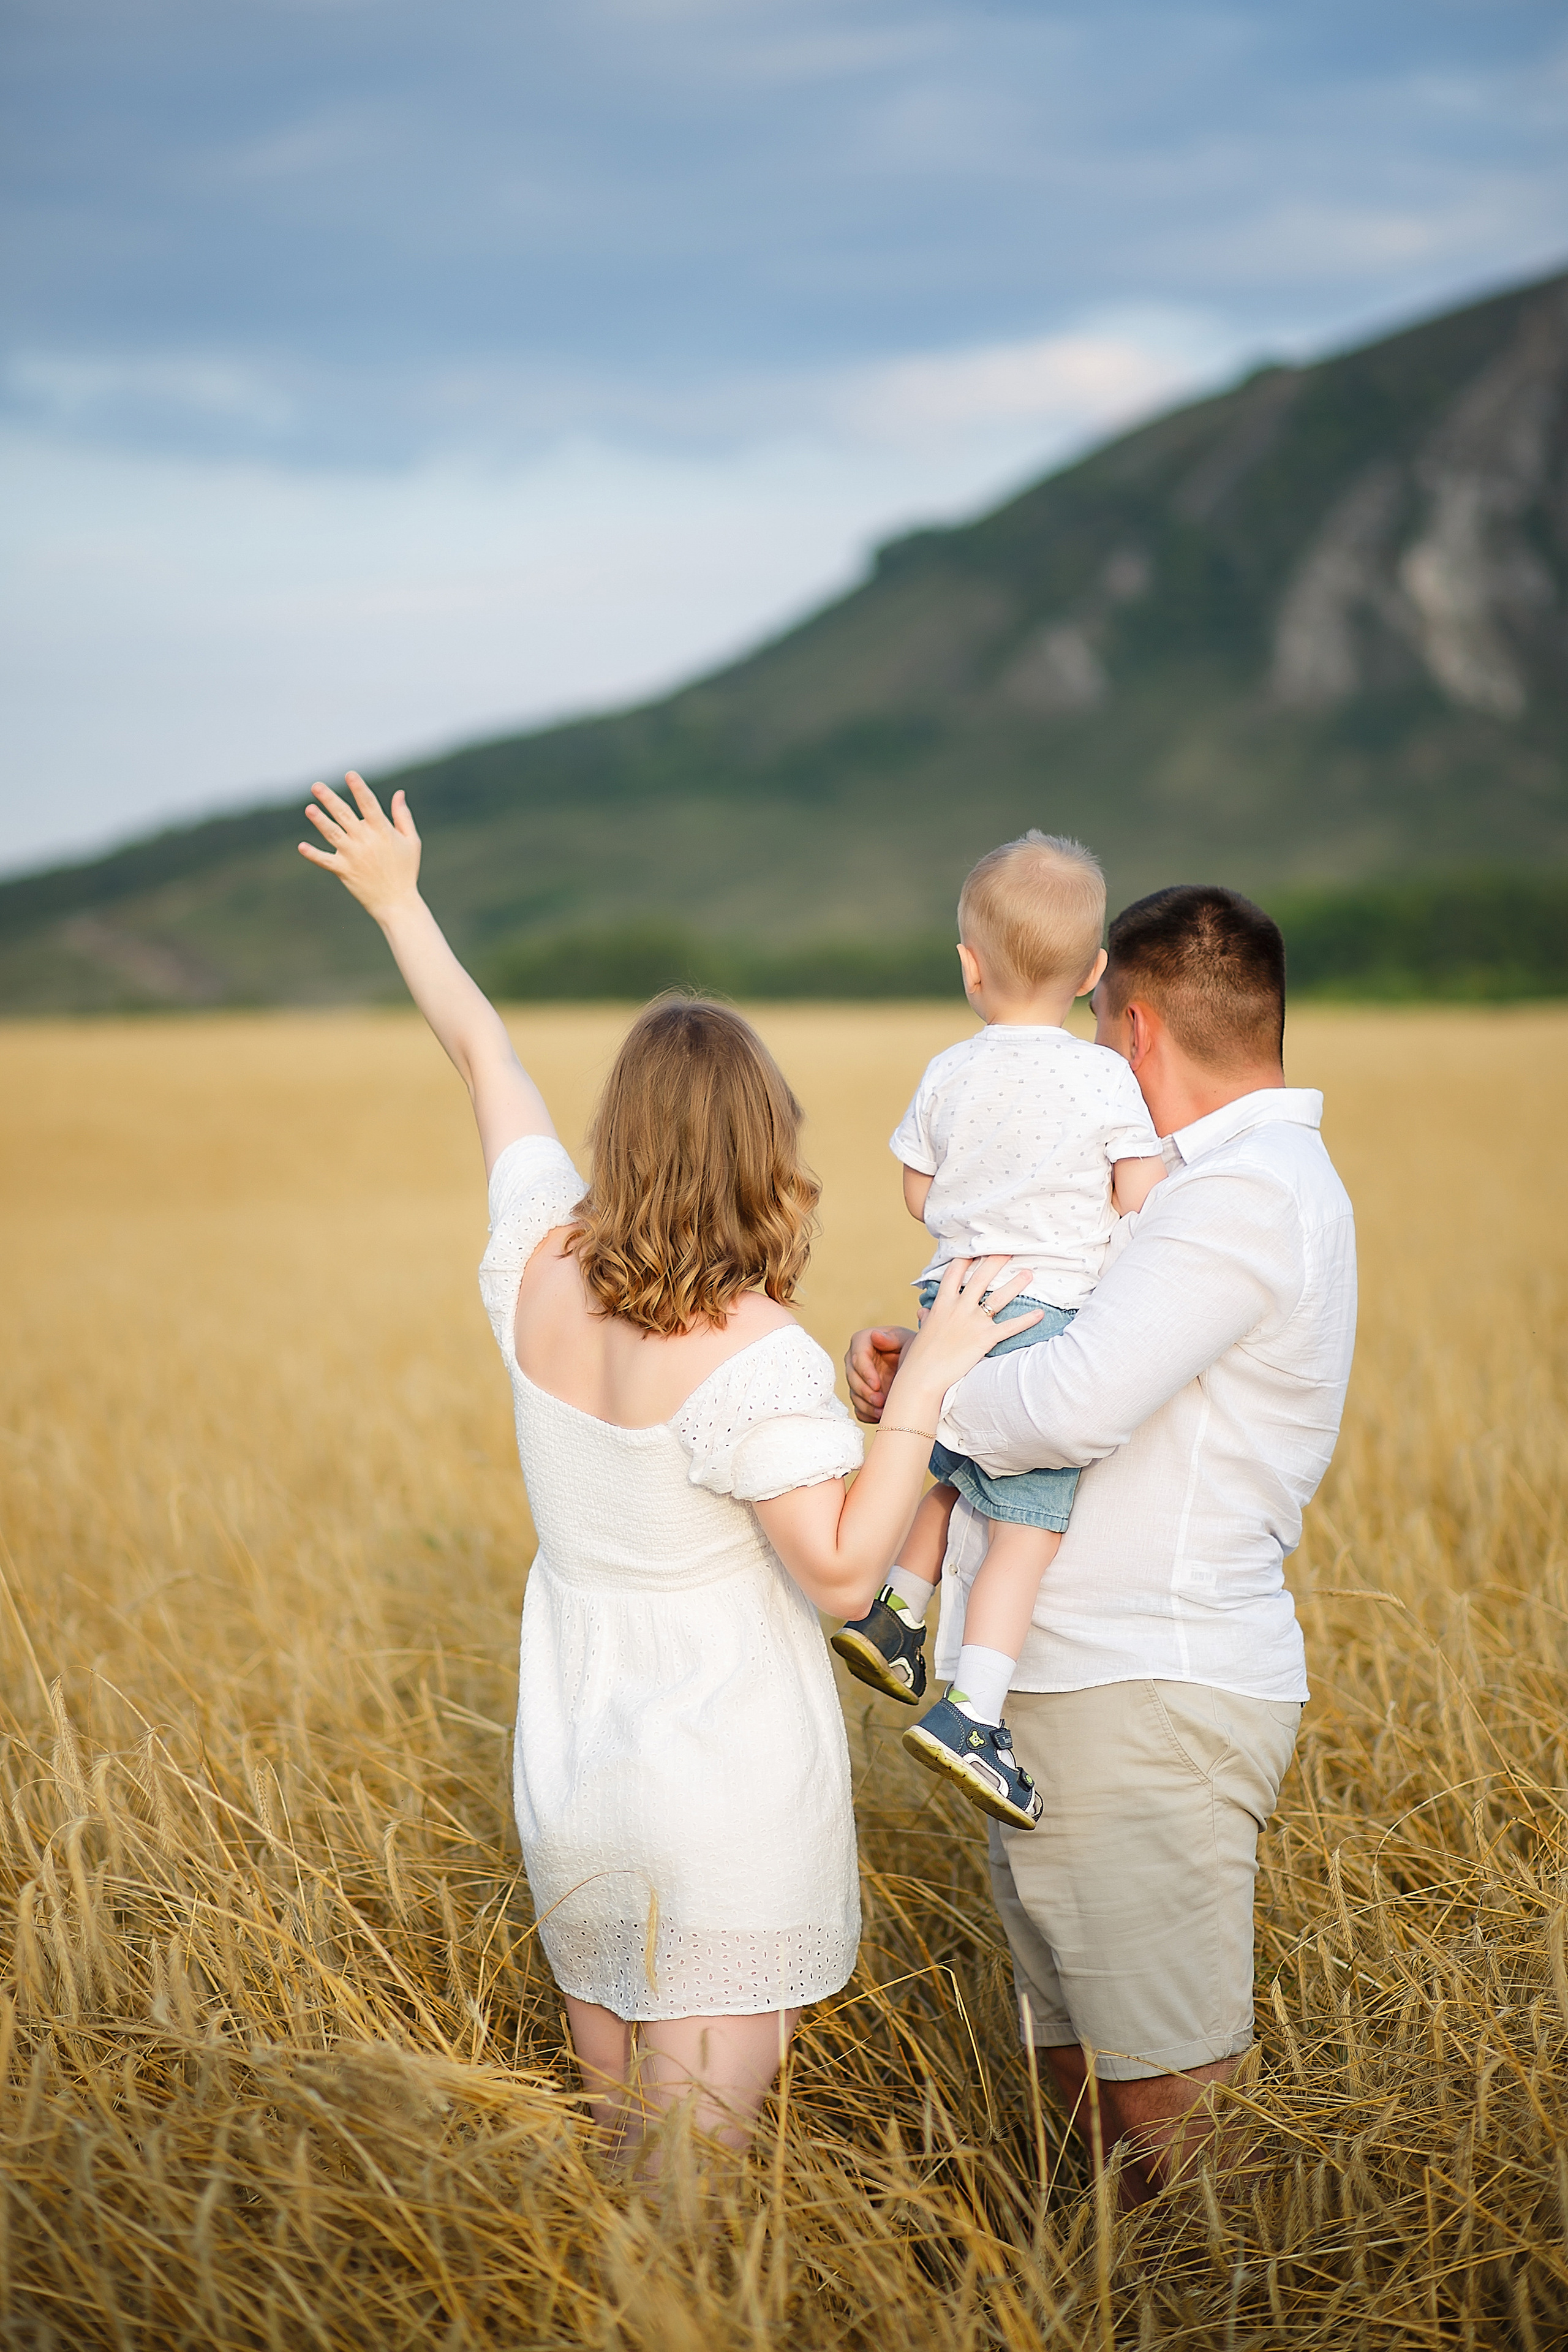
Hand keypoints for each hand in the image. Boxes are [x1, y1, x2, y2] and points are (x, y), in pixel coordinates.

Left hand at [298, 774, 420, 920]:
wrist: (397, 902)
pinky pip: (325, 861)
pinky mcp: (343, 871)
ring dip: (319, 821)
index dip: (359, 788)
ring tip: (309, 809)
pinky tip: (301, 846)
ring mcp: (352, 856)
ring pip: (332, 834)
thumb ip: (403, 816)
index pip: (369, 804)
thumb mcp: (412, 841)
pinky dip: (313, 854)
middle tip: (316, 786)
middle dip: (330, 799)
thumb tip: (399, 793)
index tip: (349, 775)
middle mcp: (365, 841)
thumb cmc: (406, 870)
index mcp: (382, 831)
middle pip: (344, 815)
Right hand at [845, 1326, 915, 1422]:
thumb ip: (890, 1338)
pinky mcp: (862, 1395)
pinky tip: (881, 1416)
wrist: (918, 1366)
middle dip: (865, 1392)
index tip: (877, 1385)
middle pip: (852, 1378)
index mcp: (862, 1342)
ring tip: (883, 1412)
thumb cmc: (912, 1347)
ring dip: (867, 1406)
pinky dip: (868, 1414)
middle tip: (880, 1401)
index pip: (857, 1358)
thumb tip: (875, 1335)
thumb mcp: (905, 1339)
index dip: (865, 1373)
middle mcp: (855, 1361)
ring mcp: (858, 1379)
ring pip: (854, 1395)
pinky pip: (859, 1408)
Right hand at [892, 1258, 1041, 1404]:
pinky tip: (1039, 1313)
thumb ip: (926, 1318)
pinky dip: (1026, 1320)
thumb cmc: (920, 1357)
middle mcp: (958, 1308)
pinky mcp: (984, 1339)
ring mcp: (972, 1322)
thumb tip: (922, 1312)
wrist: (923, 1376)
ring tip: (1028, 1274)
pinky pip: (1009, 1326)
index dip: (966, 1257)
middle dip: (995, 1261)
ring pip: (998, 1297)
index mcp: (942, 1304)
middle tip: (1009, 1249)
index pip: (954, 1272)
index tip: (976, 1246)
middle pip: (980, 1277)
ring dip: (1015, 1284)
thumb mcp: (922, 1332)